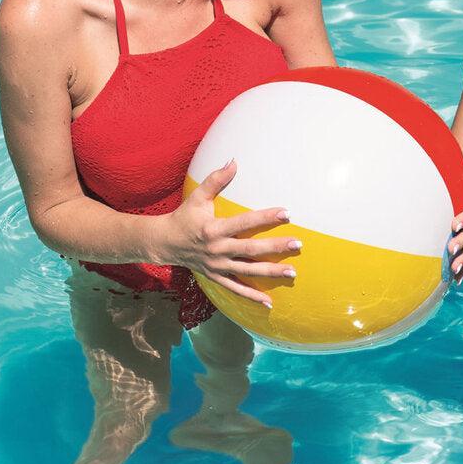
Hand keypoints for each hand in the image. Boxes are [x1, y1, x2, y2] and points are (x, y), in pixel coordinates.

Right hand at [159, 160, 300, 307]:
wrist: (164, 243)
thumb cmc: (184, 216)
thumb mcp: (197, 196)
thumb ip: (216, 179)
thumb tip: (234, 161)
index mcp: (213, 229)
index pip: (244, 222)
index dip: (266, 217)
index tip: (287, 212)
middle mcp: (217, 249)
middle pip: (251, 250)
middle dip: (276, 247)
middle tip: (298, 244)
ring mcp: (217, 266)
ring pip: (247, 271)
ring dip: (271, 273)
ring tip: (293, 273)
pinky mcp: (216, 277)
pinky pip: (236, 289)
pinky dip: (251, 296)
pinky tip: (269, 302)